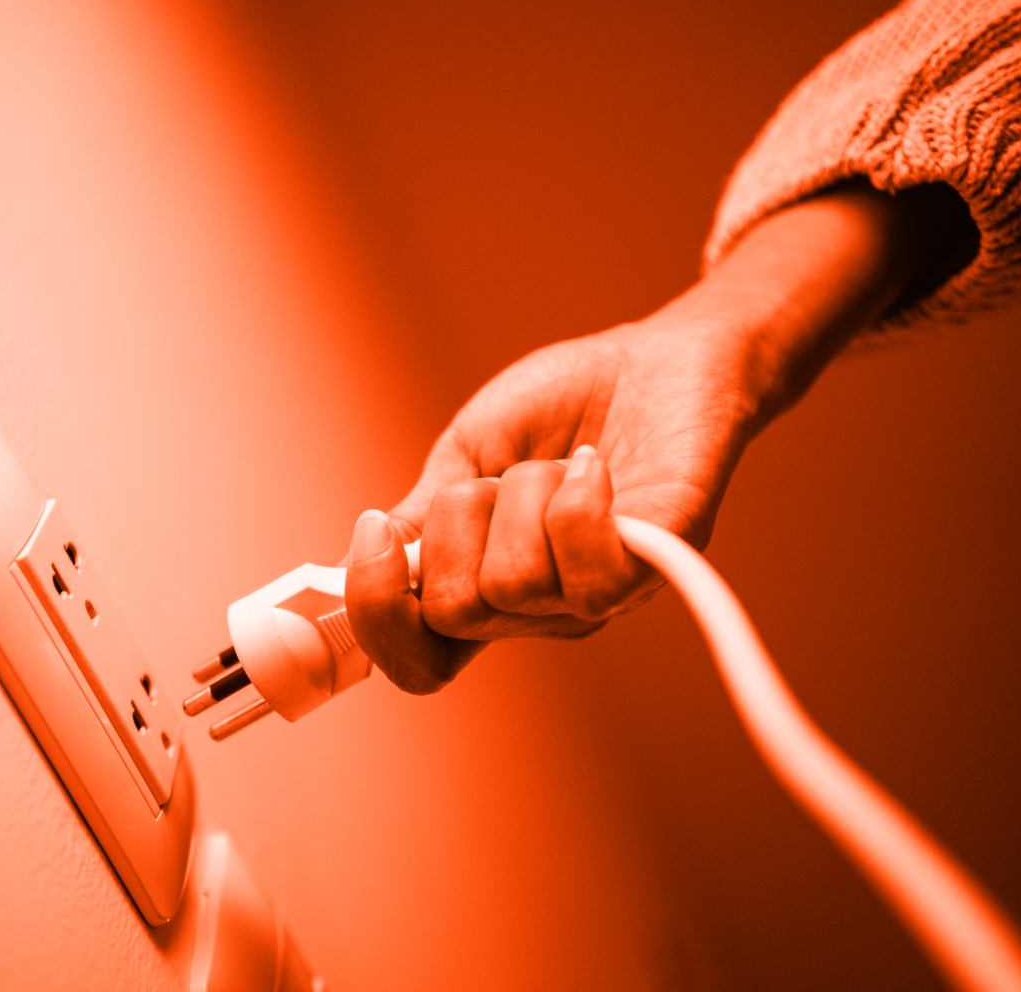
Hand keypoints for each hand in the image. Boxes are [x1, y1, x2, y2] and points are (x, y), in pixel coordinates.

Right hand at [344, 181, 953, 694]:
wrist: (652, 358)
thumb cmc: (562, 406)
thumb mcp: (466, 455)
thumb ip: (423, 516)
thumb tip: (368, 562)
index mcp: (483, 588)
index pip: (418, 661)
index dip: (379, 620)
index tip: (377, 533)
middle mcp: (538, 610)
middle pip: (455, 613)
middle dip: (458, 520)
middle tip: (500, 477)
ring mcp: (596, 595)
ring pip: (513, 582)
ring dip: (522, 495)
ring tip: (560, 463)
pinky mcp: (653, 567)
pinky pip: (591, 569)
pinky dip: (576, 498)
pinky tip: (592, 467)